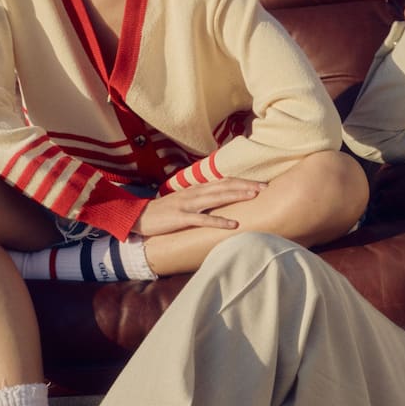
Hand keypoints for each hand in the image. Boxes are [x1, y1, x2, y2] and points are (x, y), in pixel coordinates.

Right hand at [133, 178, 262, 236]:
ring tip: (254, 196)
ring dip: (236, 196)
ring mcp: (188, 204)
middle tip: (265, 187)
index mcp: (197, 189)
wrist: (139, 216)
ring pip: (216, 197)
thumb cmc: (164, 211)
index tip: (261, 183)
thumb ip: (202, 199)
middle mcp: (195, 193)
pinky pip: (202, 219)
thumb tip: (220, 200)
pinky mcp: (181, 218)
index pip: (224, 181)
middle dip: (246, 186)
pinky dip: (219, 221)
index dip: (242, 181)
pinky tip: (233, 224)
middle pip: (224, 186)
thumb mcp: (185, 201)